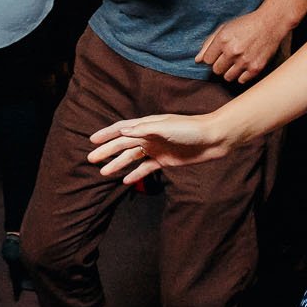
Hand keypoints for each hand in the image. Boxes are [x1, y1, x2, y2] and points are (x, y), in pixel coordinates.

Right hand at [87, 112, 230, 185]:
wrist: (214, 138)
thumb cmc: (191, 128)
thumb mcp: (166, 127)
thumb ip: (144, 130)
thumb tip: (122, 131)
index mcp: (148, 125)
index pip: (122, 129)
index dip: (106, 134)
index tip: (92, 141)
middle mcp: (149, 136)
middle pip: (123, 145)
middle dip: (107, 152)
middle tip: (92, 159)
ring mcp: (157, 149)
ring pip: (132, 158)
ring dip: (118, 164)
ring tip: (104, 173)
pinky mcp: (166, 161)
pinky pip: (147, 168)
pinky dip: (136, 174)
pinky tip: (126, 181)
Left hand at [196, 4, 294, 84]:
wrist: (271, 24)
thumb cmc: (246, 25)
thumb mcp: (225, 28)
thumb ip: (208, 44)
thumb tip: (197, 61)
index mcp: (223, 39)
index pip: (207, 60)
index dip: (212, 58)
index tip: (218, 54)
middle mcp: (233, 51)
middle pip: (216, 70)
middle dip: (220, 65)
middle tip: (228, 58)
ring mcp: (245, 61)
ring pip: (227, 77)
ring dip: (230, 71)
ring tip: (236, 62)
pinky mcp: (256, 68)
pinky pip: (241, 80)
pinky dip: (242, 75)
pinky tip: (245, 65)